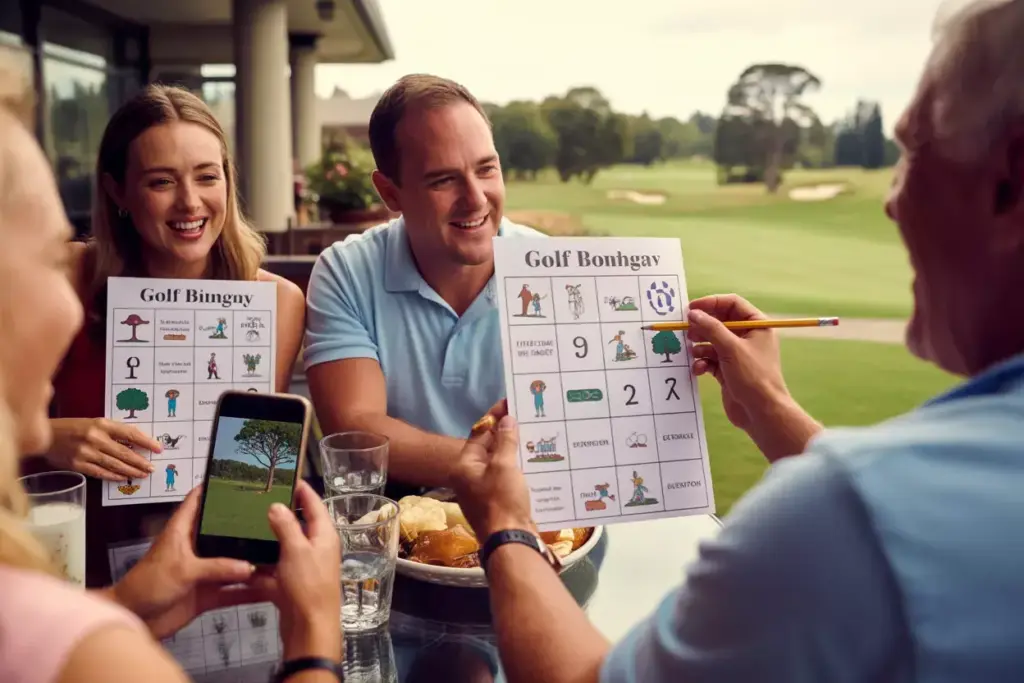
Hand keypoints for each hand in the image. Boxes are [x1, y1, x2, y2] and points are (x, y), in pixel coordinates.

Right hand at [47, 418, 159, 480]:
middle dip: (141, 462)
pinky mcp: (78, 465)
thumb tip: (137, 442)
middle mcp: (95, 438)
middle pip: (125, 452)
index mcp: (101, 424)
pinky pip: (101, 473)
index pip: (130, 433)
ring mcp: (86, 453)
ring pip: (115, 465)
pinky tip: (124, 478)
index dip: (146, 442)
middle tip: (152, 468)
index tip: (158, 448)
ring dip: (131, 471)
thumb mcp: (95, 423)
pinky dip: (114, 476)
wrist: (47, 435)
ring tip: (143, 474)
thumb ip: (114, 431)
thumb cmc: (74, 427)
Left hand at [108, 486, 259, 638]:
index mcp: (182, 531)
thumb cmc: (147, 585)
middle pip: (222, 531)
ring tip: (280, 551)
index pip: (196, 501)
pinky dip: (249, 591)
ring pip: (232, 562)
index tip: (236, 477)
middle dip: (244, 525)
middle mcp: (195, 548)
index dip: (212, 487)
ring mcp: (203, 571)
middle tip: (273, 515)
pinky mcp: (207, 593)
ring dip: (251, 561)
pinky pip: (233, 590)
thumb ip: (217, 567)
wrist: (134, 621)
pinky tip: (270, 587)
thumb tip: (250, 567)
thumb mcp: (182, 570)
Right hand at [251, 481, 340, 660]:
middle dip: (280, 512)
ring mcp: (303, 566)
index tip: (286, 475)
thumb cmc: (308, 584)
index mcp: (324, 535)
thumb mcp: (296, 550)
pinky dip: (260, 565)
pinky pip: (274, 568)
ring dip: (267, 538)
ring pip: (283, 547)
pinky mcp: (291, 583)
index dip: (302, 489)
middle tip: (258, 498)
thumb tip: (277, 504)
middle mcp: (316, 548)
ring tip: (244, 523)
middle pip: (298, 524)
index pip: (315, 504)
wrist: (309, 628)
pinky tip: (242, 557)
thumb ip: (286, 525)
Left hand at [452, 401, 535, 538]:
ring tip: (536, 434)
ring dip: (516, 450)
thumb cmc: (502, 500)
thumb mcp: (504, 466)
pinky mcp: (500, 502)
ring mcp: (485, 491)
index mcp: (465, 466)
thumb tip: (507, 419)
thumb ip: (505, 441)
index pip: (479, 433)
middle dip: (508, 432)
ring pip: (501, 463)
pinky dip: (520, 467)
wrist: (511, 541)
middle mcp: (471, 477)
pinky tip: (537, 460)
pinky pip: (509, 477)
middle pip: (490, 448)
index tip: (511, 402)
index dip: (495, 416)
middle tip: (527, 416)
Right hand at [686, 294, 821, 460]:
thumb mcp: (731, 348)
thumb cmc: (753, 376)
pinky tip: (699, 369)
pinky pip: (710, 359)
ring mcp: (737, 354)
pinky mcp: (728, 370)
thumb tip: (693, 313)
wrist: (762, 412)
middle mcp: (747, 337)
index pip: (732, 304)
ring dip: (700, 346)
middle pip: (719, 322)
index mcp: (756, 325)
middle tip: (686, 331)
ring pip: (712, 342)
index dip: (711, 303)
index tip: (691, 309)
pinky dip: (703, 362)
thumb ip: (711, 328)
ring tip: (693, 352)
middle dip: (702, 327)